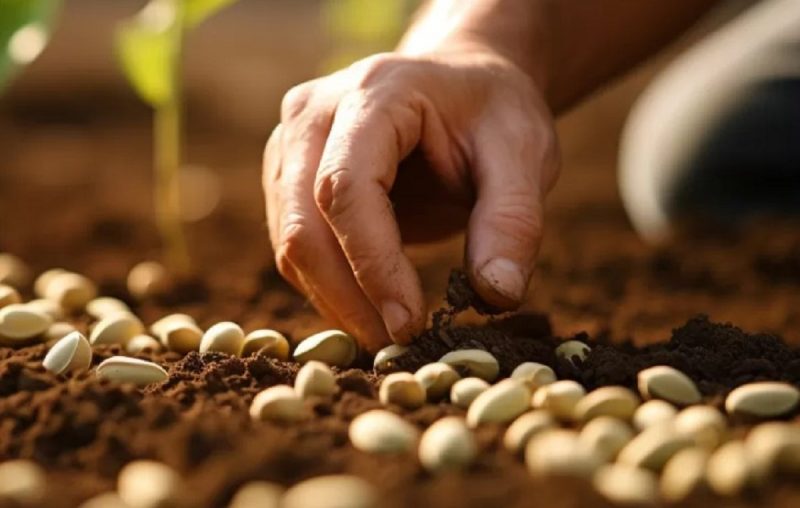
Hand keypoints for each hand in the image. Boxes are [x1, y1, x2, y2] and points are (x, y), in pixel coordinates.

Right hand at [263, 49, 559, 351]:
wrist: (459, 87)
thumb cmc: (491, 114)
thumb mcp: (525, 153)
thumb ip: (513, 220)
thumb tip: (495, 297)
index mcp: (373, 94)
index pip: (346, 187)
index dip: (372, 263)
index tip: (410, 324)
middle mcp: (312, 114)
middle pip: (303, 223)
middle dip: (346, 297)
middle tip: (398, 348)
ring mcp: (290, 146)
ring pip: (291, 243)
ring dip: (335, 301)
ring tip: (390, 334)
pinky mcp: (288, 178)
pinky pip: (295, 247)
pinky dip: (329, 288)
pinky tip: (370, 307)